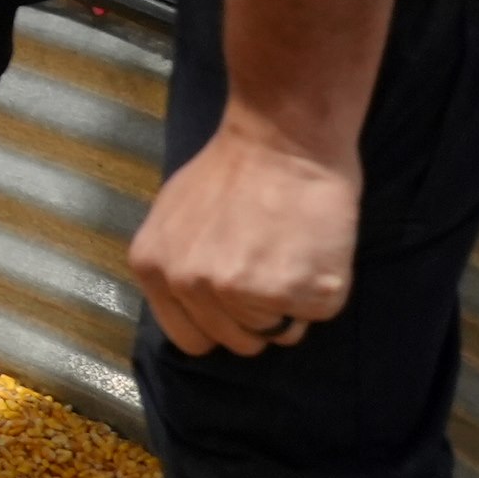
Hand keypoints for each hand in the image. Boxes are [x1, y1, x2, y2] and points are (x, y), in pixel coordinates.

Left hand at [127, 110, 361, 356]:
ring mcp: (243, 292)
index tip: (239, 299)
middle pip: (238, 341)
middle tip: (273, 263)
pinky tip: (314, 248)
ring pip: (279, 333)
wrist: (283, 136)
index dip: (221, 322)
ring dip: (292, 302)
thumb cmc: (234, 167)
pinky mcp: (296, 291)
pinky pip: (317, 315)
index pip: (191, 338)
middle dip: (259, 313)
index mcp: (155, 269)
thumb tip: (194, 303)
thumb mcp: (174, 215)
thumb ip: (178, 263)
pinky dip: (323, 289)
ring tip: (292, 251)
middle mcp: (192, 285)